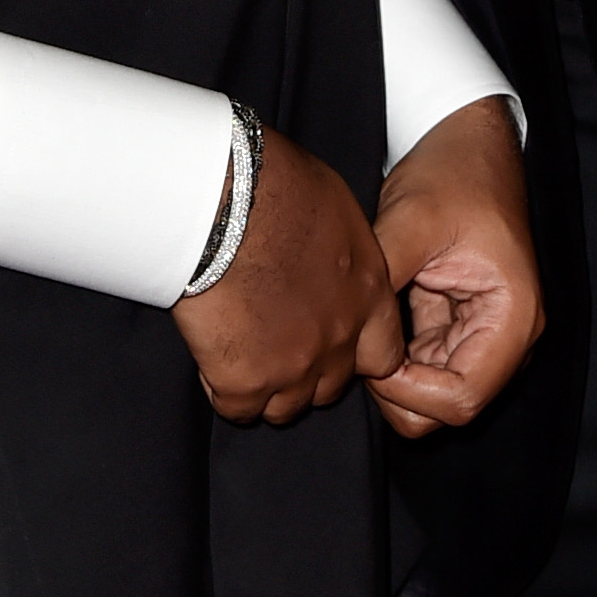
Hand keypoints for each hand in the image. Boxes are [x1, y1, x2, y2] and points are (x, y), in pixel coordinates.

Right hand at [172, 126, 404, 426]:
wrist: (225, 204)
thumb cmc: (276, 187)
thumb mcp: (337, 211)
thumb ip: (343, 256)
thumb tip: (329, 257)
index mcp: (368, 296)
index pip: (384, 355)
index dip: (356, 354)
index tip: (333, 344)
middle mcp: (338, 340)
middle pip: (330, 387)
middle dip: (306, 372)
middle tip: (275, 339)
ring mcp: (293, 367)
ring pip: (284, 408)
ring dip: (265, 387)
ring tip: (241, 349)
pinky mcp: (245, 380)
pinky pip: (236, 408)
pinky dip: (222, 388)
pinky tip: (213, 354)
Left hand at [363, 97, 543, 441]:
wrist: (468, 142)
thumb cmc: (451, 173)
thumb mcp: (412, 219)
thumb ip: (383, 278)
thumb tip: (347, 328)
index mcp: (513, 317)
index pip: (462, 398)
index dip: (407, 391)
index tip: (368, 357)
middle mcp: (508, 336)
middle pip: (448, 406)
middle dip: (398, 387)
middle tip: (360, 341)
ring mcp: (485, 333)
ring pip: (433, 392)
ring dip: (394, 371)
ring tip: (365, 321)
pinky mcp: (460, 324)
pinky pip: (424, 365)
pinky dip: (395, 354)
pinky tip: (374, 315)